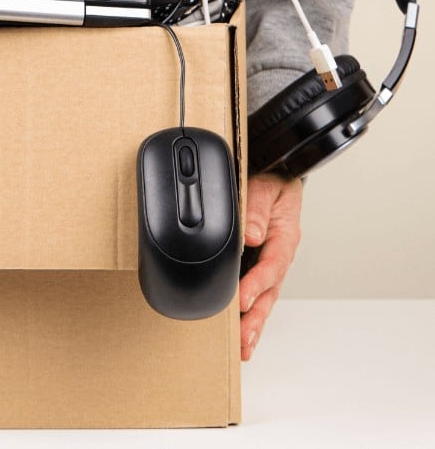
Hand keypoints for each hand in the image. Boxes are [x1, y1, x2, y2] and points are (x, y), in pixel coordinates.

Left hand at [239, 172, 302, 360]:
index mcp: (283, 236)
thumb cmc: (273, 181)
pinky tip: (239, 330)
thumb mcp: (266, 185)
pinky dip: (249, 312)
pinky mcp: (258, 265)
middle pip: (269, 292)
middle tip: (244, 341)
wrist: (277, 175)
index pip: (270, 265)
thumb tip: (250, 233)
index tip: (242, 300)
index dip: (256, 284)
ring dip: (254, 323)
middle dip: (257, 318)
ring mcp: (269, 262)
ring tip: (243, 348)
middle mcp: (278, 254)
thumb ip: (256, 207)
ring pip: (264, 298)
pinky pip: (256, 291)